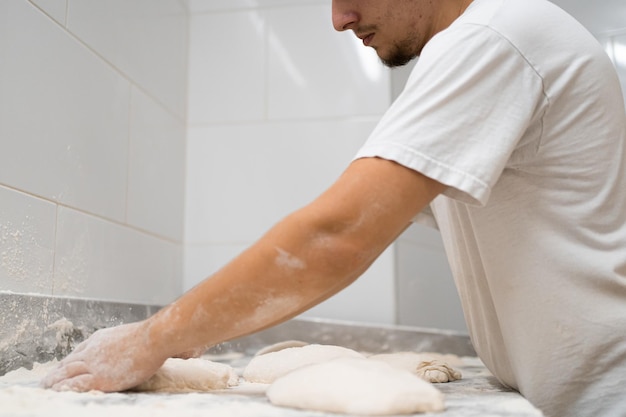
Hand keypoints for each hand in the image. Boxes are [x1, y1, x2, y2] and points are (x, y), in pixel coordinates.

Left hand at [41, 321, 165, 391]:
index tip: (63, 366)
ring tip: (46, 386)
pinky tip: (57, 391)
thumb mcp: (129, 335)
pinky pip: (75, 384)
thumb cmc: (149, 338)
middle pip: (69, 362)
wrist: (153, 339)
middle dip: (57, 371)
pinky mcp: (99, 377)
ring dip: (54, 380)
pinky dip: (64, 387)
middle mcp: (92, 350)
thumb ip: (120, 343)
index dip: (69, 360)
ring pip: (67, 372)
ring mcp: (94, 364)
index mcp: (100, 339)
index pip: (79, 351)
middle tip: (47, 379)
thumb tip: (127, 348)